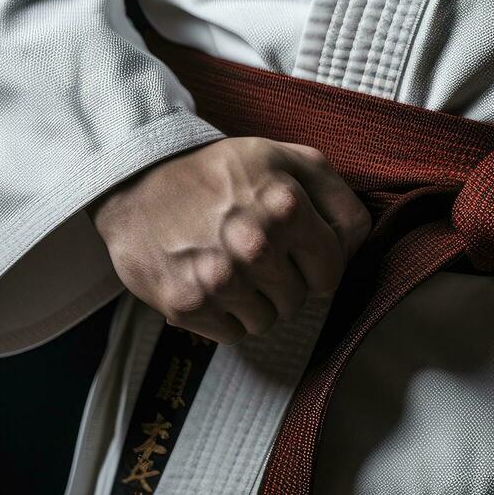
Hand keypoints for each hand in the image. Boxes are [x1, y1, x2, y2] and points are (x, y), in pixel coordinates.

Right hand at [86, 136, 372, 345]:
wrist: (136, 179)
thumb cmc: (221, 171)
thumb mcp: (288, 159)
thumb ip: (338, 199)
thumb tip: (357, 246)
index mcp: (287, 207)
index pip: (332, 271)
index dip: (316, 264)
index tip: (297, 253)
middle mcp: (256, 245)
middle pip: (299, 300)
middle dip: (285, 282)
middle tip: (256, 255)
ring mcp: (219, 279)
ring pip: (267, 322)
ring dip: (255, 302)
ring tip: (232, 268)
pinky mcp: (187, 304)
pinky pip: (233, 334)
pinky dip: (226, 316)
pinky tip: (210, 283)